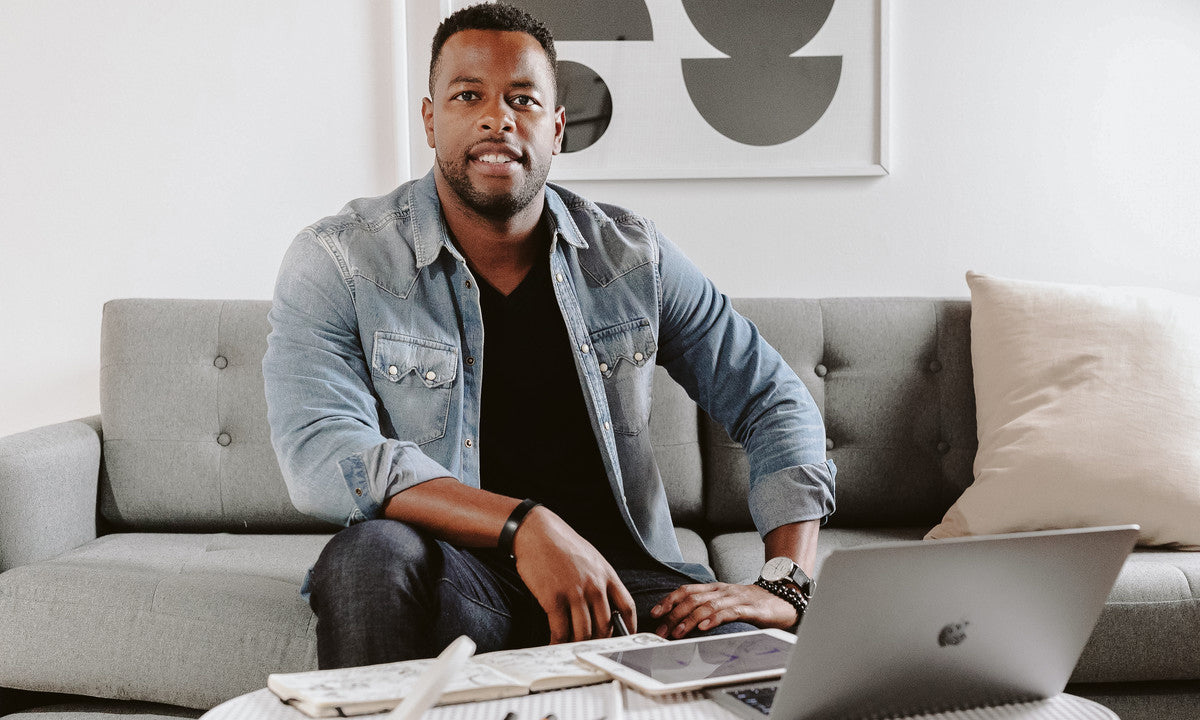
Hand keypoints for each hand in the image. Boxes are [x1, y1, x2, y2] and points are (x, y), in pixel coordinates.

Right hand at [511, 506, 636, 643]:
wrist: (537, 532)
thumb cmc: (562, 544)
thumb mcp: (591, 557)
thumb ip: (601, 579)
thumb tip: (606, 604)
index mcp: (607, 574)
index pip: (627, 607)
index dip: (629, 627)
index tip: (625, 638)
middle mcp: (594, 585)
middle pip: (605, 626)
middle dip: (600, 641)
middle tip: (592, 648)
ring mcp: (575, 593)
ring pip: (584, 632)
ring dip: (578, 645)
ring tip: (572, 649)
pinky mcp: (554, 599)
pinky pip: (560, 630)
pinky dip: (558, 642)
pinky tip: (554, 644)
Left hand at [650, 582, 796, 637]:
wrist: (783, 598)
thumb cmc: (752, 603)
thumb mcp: (726, 602)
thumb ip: (708, 608)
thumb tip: (683, 622)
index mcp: (714, 589)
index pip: (686, 591)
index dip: (669, 600)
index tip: (654, 613)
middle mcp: (722, 591)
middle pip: (692, 599)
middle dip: (673, 614)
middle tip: (661, 630)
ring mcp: (735, 598)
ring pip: (706, 606)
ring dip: (689, 619)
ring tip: (677, 632)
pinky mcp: (749, 608)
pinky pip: (728, 612)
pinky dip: (713, 619)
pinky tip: (703, 627)